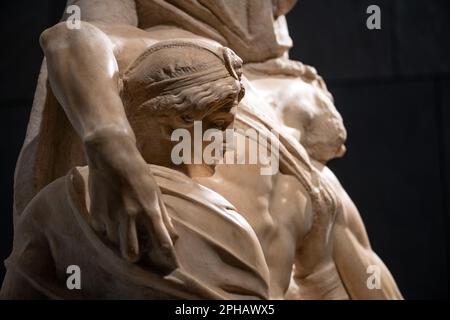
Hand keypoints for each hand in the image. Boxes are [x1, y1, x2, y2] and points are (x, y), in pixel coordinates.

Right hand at [85, 130, 178, 272]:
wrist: (110, 155)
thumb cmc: (138, 172)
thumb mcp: (155, 191)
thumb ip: (162, 215)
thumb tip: (172, 235)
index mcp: (148, 209)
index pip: (161, 240)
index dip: (167, 255)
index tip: (171, 263)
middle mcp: (129, 215)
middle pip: (130, 253)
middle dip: (134, 255)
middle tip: (137, 248)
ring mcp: (110, 215)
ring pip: (115, 243)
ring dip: (120, 239)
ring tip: (123, 224)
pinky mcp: (95, 213)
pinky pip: (102, 231)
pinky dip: (108, 228)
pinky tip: (111, 213)